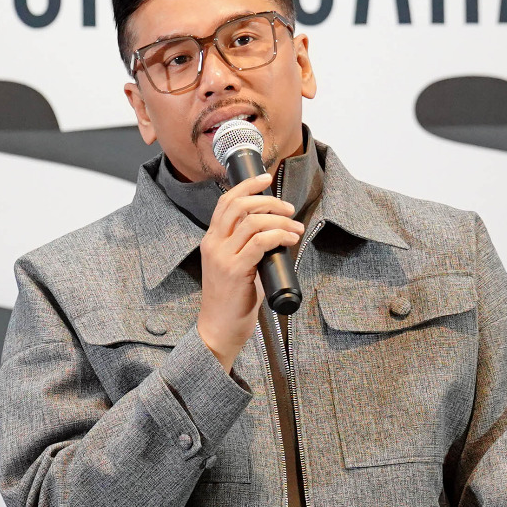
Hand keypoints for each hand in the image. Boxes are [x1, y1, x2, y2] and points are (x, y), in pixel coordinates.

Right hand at [194, 171, 303, 368]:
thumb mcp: (236, 266)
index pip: (225, 202)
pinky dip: (279, 235)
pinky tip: (289, 239)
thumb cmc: (231, 300)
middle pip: (238, 205)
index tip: (265, 177)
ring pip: (252, 221)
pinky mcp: (235, 270)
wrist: (219, 328)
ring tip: (295, 227)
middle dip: (267, 199)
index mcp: (211, 240)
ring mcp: (222, 257)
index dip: (246, 186)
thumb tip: (277, 232)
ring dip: (279, 220)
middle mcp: (213, 244)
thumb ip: (249, 248)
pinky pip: (260, 242)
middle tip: (288, 207)